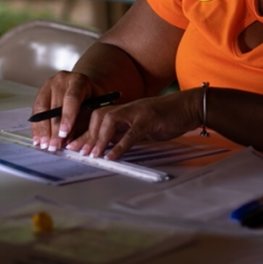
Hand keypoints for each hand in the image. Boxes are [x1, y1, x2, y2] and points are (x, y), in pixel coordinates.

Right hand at [30, 71, 103, 150]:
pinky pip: (35, 109)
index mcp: (79, 81)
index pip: (72, 98)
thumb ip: (85, 120)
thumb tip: (71, 140)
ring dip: (42, 129)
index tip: (64, 133)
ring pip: (42, 107)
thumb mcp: (95, 106)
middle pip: (55, 105)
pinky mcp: (41, 91)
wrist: (84, 86)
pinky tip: (38, 138)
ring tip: (44, 144)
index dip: (67, 117)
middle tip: (54, 145)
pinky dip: (36, 126)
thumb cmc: (92, 97)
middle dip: (53, 129)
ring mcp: (49, 84)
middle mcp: (62, 79)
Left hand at [65, 88, 202, 159]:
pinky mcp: (149, 120)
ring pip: (110, 121)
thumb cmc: (167, 117)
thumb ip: (126, 133)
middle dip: (87, 135)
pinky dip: (120, 146)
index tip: (74, 146)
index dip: (85, 132)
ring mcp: (138, 112)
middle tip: (77, 151)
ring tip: (92, 154)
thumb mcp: (143, 125)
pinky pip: (131, 133)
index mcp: (125, 110)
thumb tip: (110, 146)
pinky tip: (111, 157)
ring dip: (99, 138)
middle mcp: (128, 109)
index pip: (98, 118)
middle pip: (99, 117)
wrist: (189, 106)